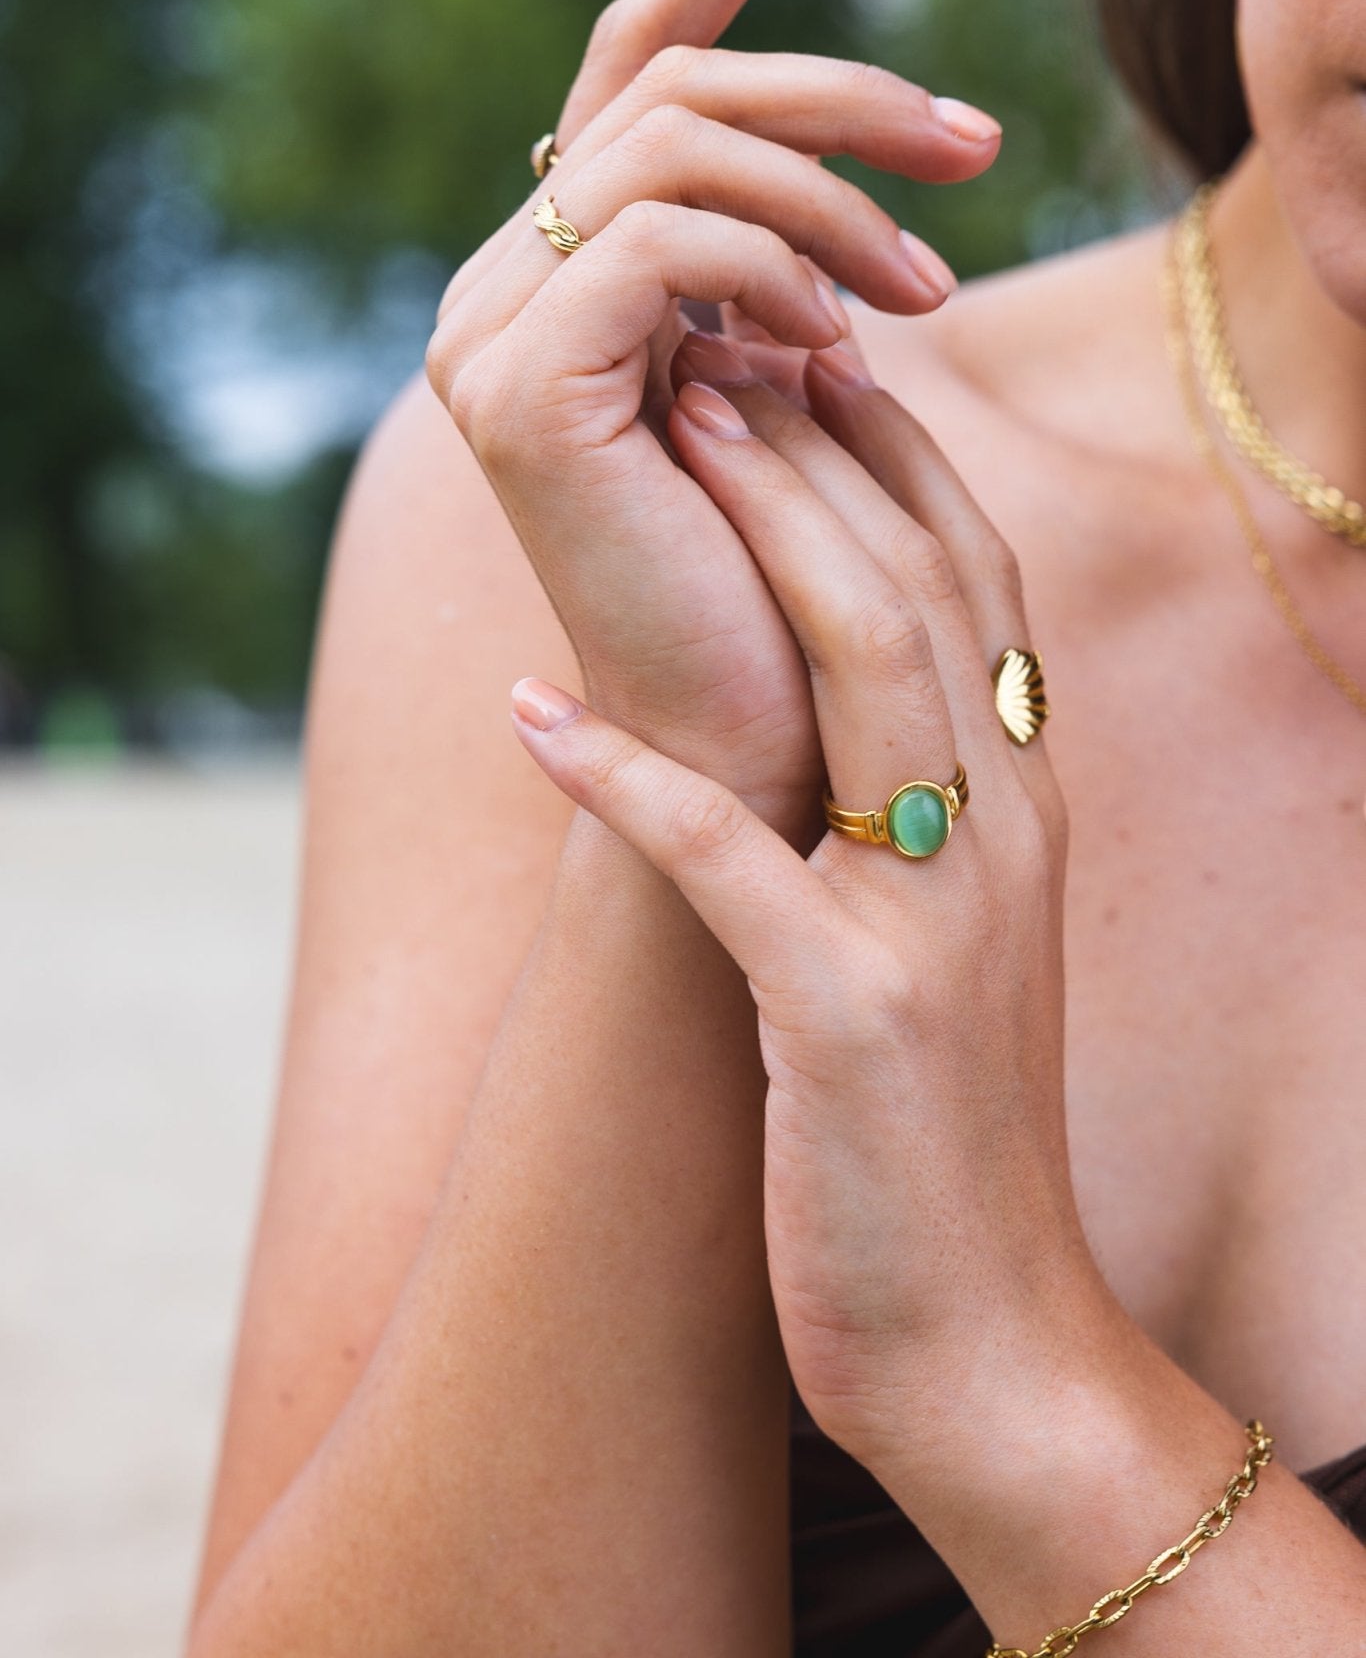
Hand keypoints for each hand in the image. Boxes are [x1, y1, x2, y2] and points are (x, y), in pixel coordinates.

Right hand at [426, 0, 1002, 835]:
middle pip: (667, 86)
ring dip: (834, 197)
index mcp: (560, 273)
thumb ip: (773, 257)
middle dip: (839, 95)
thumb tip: (847, 148)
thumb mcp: (792, 373)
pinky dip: (780, 266)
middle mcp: (500, 285)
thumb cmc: (786, 572)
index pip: (632, 70)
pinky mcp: (519, 389)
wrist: (749, 739)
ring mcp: (489, 334)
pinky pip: (663, 239)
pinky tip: (847, 340)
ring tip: (927, 291)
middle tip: (974, 145)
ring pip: (671, 144)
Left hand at [504, 347, 1109, 1480]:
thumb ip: (926, 814)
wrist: (999, 1348)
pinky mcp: (852, 1024)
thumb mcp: (960, 943)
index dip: (898, 458)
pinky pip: (729, 867)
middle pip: (923, 584)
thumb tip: (848, 705)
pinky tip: (531, 713)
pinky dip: (628, 784)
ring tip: (670, 427)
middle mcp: (1005, 836)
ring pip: (866, 668)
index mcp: (1024, 809)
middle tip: (725, 334)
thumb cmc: (946, 1138)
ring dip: (765, 533)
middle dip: (826, 447)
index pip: (977, 586)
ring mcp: (937, 925)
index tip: (812, 357)